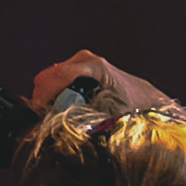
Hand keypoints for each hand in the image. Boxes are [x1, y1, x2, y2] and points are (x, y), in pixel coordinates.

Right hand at [31, 45, 164, 113]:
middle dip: (43, 100)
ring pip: (50, 79)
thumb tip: (58, 126)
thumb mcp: (109, 116)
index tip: (37, 115)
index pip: (56, 76)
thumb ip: (83, 118)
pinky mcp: (79, 68)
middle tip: (46, 120)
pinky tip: (63, 109)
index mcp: (93, 66)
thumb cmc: (134, 108)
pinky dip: (55, 96)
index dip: (42, 96)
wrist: (148, 101)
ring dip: (48, 99)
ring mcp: (81, 62)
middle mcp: (84, 59)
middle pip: (48, 77)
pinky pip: (57, 81)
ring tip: (55, 117)